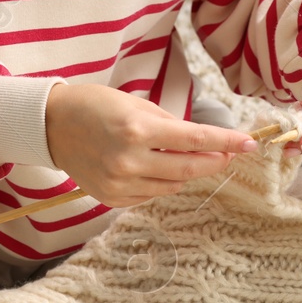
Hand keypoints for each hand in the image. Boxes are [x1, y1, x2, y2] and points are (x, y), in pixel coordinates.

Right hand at [44, 83, 257, 206]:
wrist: (51, 126)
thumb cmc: (96, 106)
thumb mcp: (136, 105)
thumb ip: (170, 126)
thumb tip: (204, 142)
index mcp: (138, 130)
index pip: (195, 139)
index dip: (227, 142)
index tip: (250, 143)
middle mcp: (129, 160)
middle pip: (190, 168)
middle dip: (214, 161)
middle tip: (228, 154)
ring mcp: (120, 183)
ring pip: (173, 184)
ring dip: (186, 171)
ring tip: (181, 155)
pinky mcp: (112, 198)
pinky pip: (152, 194)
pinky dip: (161, 182)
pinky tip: (153, 167)